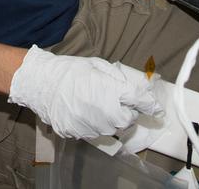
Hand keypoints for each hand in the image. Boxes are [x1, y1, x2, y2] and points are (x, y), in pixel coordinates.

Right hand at [7, 46, 160, 138]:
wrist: (41, 83)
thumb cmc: (69, 71)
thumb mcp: (97, 65)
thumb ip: (119, 78)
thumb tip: (136, 86)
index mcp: (111, 91)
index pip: (139, 101)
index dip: (151, 104)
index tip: (157, 108)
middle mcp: (105, 111)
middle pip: (128, 119)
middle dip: (129, 112)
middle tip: (120, 102)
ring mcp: (92, 125)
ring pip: (112, 129)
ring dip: (113, 119)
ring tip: (100, 105)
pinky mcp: (80, 133)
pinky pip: (95, 132)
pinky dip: (96, 124)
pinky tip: (86, 112)